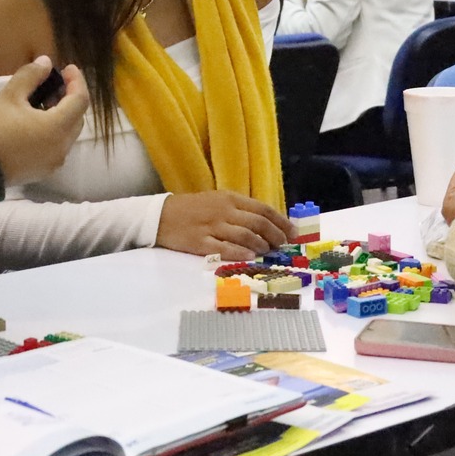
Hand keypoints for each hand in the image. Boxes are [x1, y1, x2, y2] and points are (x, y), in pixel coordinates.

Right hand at [0, 57, 90, 184]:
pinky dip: (53, 132)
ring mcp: (52, 163)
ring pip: (67, 134)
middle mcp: (61, 148)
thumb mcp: (9, 96)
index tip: (67, 68)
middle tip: (54, 83)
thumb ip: (31, 76)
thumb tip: (46, 63)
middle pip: (77, 118)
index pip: (80, 100)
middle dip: (70, 98)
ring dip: (62, 116)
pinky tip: (35, 122)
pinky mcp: (41, 171)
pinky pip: (56, 147)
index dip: (76, 80)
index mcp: (57, 128)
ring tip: (43, 101)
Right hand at [156, 190, 292, 258]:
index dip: (281, 221)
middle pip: (258, 223)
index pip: (263, 209)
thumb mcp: (218, 201)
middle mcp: (224, 211)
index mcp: (230, 198)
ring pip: (245, 235)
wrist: (161, 215)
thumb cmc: (193, 209)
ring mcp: (212, 227)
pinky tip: (250, 257)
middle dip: (276, 235)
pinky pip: (224, 248)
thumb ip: (240, 210)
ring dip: (261, 245)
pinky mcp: (201, 242)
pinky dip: (240, 252)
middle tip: (283, 245)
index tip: (294, 233)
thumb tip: (268, 223)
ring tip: (268, 252)